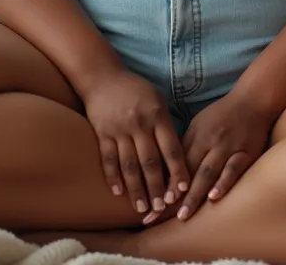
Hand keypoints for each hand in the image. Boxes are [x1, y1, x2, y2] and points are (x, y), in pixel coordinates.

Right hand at [81, 69, 190, 216]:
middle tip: (162, 208)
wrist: (103, 76)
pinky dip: (113, 177)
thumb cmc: (136, 90)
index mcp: (157, 115)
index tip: (184, 189)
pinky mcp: (102, 132)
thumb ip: (166, 124)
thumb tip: (178, 155)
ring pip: (129, 165)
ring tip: (141, 207)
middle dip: (157, 187)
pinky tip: (118, 192)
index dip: (178, 170)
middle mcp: (139, 123)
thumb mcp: (157, 99)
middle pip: (150, 161)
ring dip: (136, 189)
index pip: (171, 147)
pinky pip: (108, 158)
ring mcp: (119, 129)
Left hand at [144, 93, 272, 223]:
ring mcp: (227, 148)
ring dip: (194, 194)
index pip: (177, 164)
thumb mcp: (200, 125)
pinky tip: (214, 197)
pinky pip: (234, 168)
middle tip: (158, 216)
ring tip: (183, 215)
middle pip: (189, 172)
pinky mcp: (246, 153)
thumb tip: (170, 170)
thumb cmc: (223, 115)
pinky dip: (223, 182)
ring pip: (208, 173)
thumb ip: (187, 146)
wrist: (252, 100)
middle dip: (175, 196)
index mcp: (196, 136)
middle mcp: (209, 142)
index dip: (165, 185)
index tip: (153, 205)